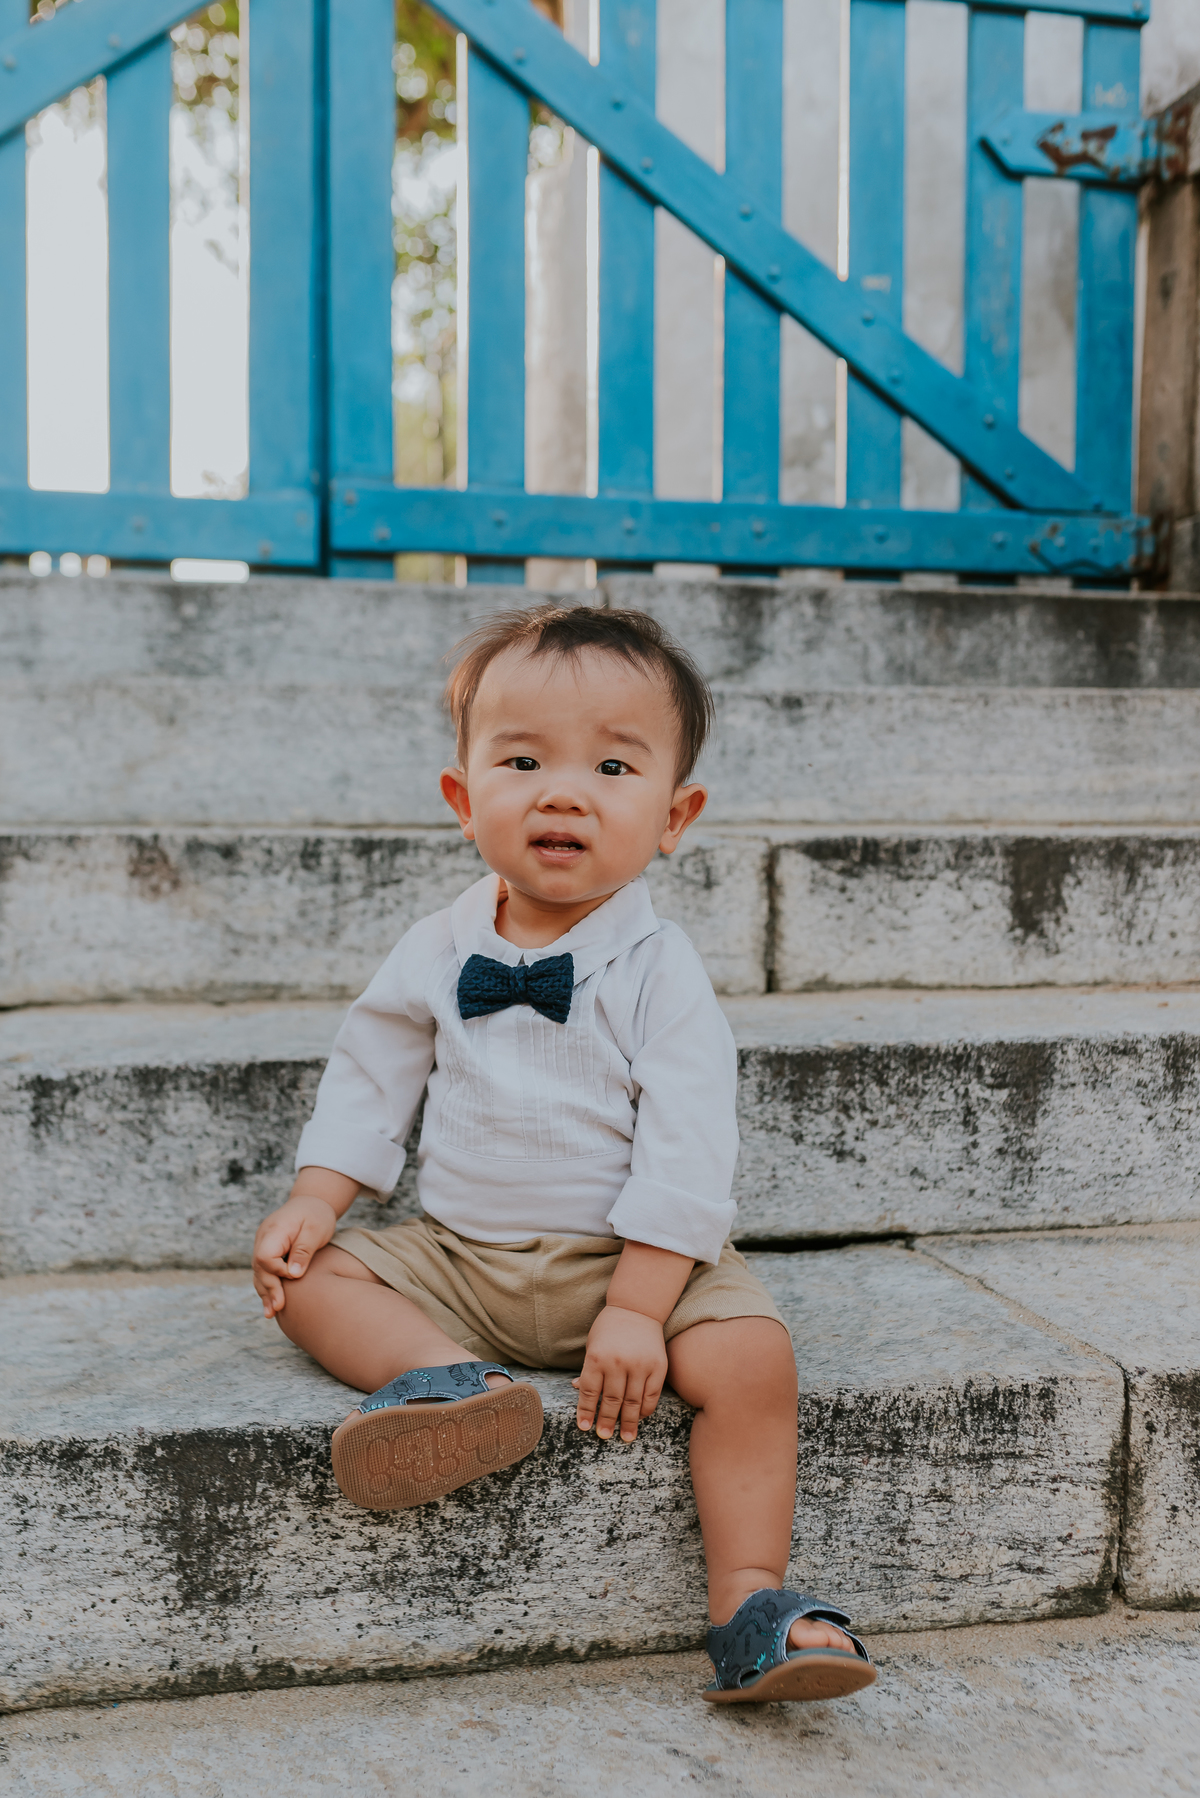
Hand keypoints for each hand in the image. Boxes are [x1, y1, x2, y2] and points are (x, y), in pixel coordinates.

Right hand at [252, 1194, 337, 1317]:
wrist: (311, 1202)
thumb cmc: (316, 1214)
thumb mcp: (315, 1229)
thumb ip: (303, 1251)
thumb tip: (293, 1275)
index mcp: (274, 1230)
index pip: (265, 1256)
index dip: (277, 1270)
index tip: (295, 1275)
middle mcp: (263, 1238)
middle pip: (259, 1268)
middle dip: (269, 1289)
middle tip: (278, 1309)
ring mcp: (263, 1245)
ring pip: (259, 1272)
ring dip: (265, 1292)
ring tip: (272, 1313)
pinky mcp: (268, 1252)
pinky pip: (264, 1272)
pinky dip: (267, 1287)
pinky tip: (272, 1305)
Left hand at [573, 1304, 667, 1442]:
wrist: (637, 1307)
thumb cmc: (610, 1327)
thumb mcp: (593, 1344)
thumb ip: (588, 1368)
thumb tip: (578, 1390)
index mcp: (597, 1357)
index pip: (589, 1392)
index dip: (586, 1412)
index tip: (585, 1428)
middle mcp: (618, 1363)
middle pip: (611, 1401)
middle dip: (607, 1422)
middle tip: (604, 1436)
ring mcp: (640, 1365)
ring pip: (633, 1402)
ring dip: (628, 1423)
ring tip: (626, 1437)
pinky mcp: (658, 1367)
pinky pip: (651, 1395)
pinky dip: (646, 1409)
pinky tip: (641, 1418)